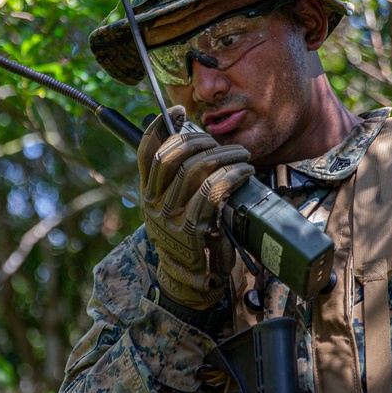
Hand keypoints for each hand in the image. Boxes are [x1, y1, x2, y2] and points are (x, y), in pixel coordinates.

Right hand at [137, 107, 253, 307]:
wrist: (191, 282)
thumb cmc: (190, 239)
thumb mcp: (176, 208)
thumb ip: (180, 181)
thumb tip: (198, 145)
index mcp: (148, 194)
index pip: (147, 152)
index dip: (161, 127)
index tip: (178, 111)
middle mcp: (154, 204)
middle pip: (172, 155)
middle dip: (200, 140)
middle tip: (220, 142)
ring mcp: (171, 217)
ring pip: (195, 169)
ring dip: (224, 155)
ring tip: (242, 156)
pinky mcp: (192, 230)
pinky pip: (213, 191)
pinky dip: (232, 175)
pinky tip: (245, 172)